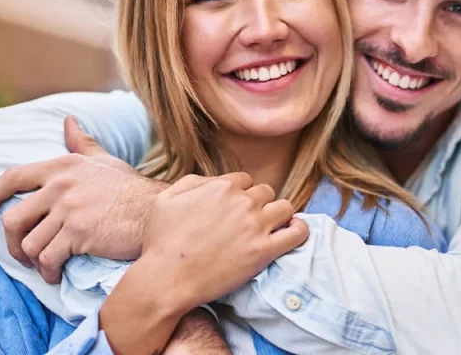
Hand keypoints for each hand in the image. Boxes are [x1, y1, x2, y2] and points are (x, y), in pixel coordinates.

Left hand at [0, 116, 166, 282]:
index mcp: (64, 165)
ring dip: (32, 260)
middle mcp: (61, 184)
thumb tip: (68, 121)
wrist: (157, 212)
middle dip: (11, 243)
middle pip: (13, 219)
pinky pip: (46, 258)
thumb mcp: (105, 161)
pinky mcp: (77, 233)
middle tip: (22, 253)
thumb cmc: (131, 190)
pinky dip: (47, 271)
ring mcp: (69, 209)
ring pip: (28, 243)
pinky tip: (56, 273)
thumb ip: (82, 144)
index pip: (12, 177)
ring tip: (44, 265)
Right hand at [100, 172, 307, 353]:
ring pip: (284, 208)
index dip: (240, 194)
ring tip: (270, 228)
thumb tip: (212, 181)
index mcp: (222, 187)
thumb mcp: (166, 199)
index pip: (245, 181)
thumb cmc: (161, 242)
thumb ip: (192, 182)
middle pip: (265, 192)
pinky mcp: (264, 251)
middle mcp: (243, 202)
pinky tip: (292, 232)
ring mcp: (256, 226)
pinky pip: (297, 233)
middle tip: (247, 222)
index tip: (233, 209)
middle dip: (258, 204)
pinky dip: (299, 230)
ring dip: (278, 215)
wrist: (166, 280)